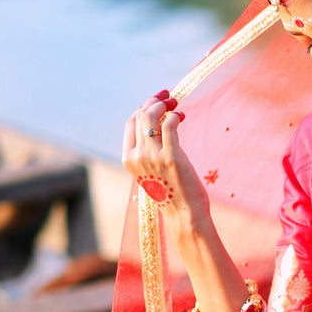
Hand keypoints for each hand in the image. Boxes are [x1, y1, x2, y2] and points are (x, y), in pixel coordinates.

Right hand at [122, 91, 207, 228]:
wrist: (184, 214)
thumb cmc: (172, 193)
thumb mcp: (152, 171)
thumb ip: (149, 151)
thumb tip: (159, 125)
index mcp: (128, 159)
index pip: (131, 123)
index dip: (143, 107)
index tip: (157, 102)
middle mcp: (137, 156)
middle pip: (141, 115)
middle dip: (155, 101)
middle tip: (170, 98)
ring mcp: (153, 156)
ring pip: (153, 116)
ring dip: (165, 105)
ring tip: (176, 104)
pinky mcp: (171, 157)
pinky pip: (170, 125)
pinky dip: (175, 115)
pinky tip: (182, 116)